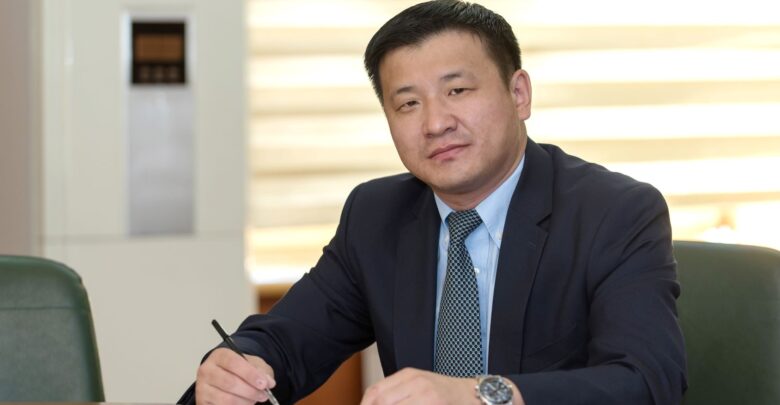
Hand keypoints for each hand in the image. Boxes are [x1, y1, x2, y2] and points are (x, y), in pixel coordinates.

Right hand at [195, 347, 275, 404]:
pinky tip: (244, 404)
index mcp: (219, 355)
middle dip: (250, 391)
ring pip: (226, 399)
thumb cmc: (241, 370)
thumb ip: (261, 371)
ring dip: (245, 402)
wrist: (228, 377)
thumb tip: (268, 382)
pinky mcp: (201, 402)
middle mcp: (206, 370)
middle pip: (230, 383)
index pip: (233, 363)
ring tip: (254, 400)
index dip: (250, 374)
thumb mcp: (253, 365)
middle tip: (264, 395)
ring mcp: (202, 388)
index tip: (264, 384)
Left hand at [360, 368, 478, 404]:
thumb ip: (397, 392)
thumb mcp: (418, 386)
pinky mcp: (434, 404)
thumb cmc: (442, 393)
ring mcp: (426, 395)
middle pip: (382, 401)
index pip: (376, 390)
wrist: (470, 395)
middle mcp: (416, 383)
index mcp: (408, 375)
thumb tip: (372, 402)